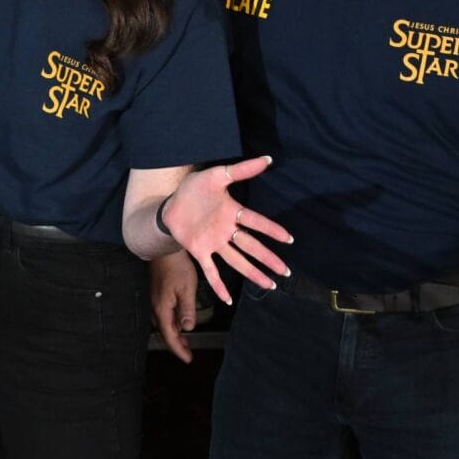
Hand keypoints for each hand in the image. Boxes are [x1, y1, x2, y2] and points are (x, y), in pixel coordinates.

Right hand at [151, 249, 201, 362]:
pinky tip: (179, 321)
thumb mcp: (187, 289)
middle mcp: (155, 307)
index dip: (178, 349)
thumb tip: (188, 329)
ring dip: (174, 334)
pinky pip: (162, 315)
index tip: (188, 359)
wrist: (163, 249)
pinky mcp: (156, 294)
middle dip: (176, 344)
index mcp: (162, 309)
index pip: (169, 336)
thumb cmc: (176, 267)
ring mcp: (154, 300)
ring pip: (163, 324)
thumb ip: (187, 310)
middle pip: (164, 332)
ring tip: (185, 340)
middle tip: (188, 353)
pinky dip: (171, 323)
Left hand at [154, 155, 292, 304]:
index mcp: (232, 212)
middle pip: (251, 247)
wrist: (169, 202)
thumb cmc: (194, 189)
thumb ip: (242, 169)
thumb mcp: (217, 175)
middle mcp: (226, 231)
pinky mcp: (199, 251)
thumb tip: (267, 159)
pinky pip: (210, 271)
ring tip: (270, 285)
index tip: (289, 239)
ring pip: (237, 261)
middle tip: (286, 272)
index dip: (272, 230)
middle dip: (268, 259)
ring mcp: (213, 243)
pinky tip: (228, 300)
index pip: (256, 222)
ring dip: (253, 273)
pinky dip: (218, 285)